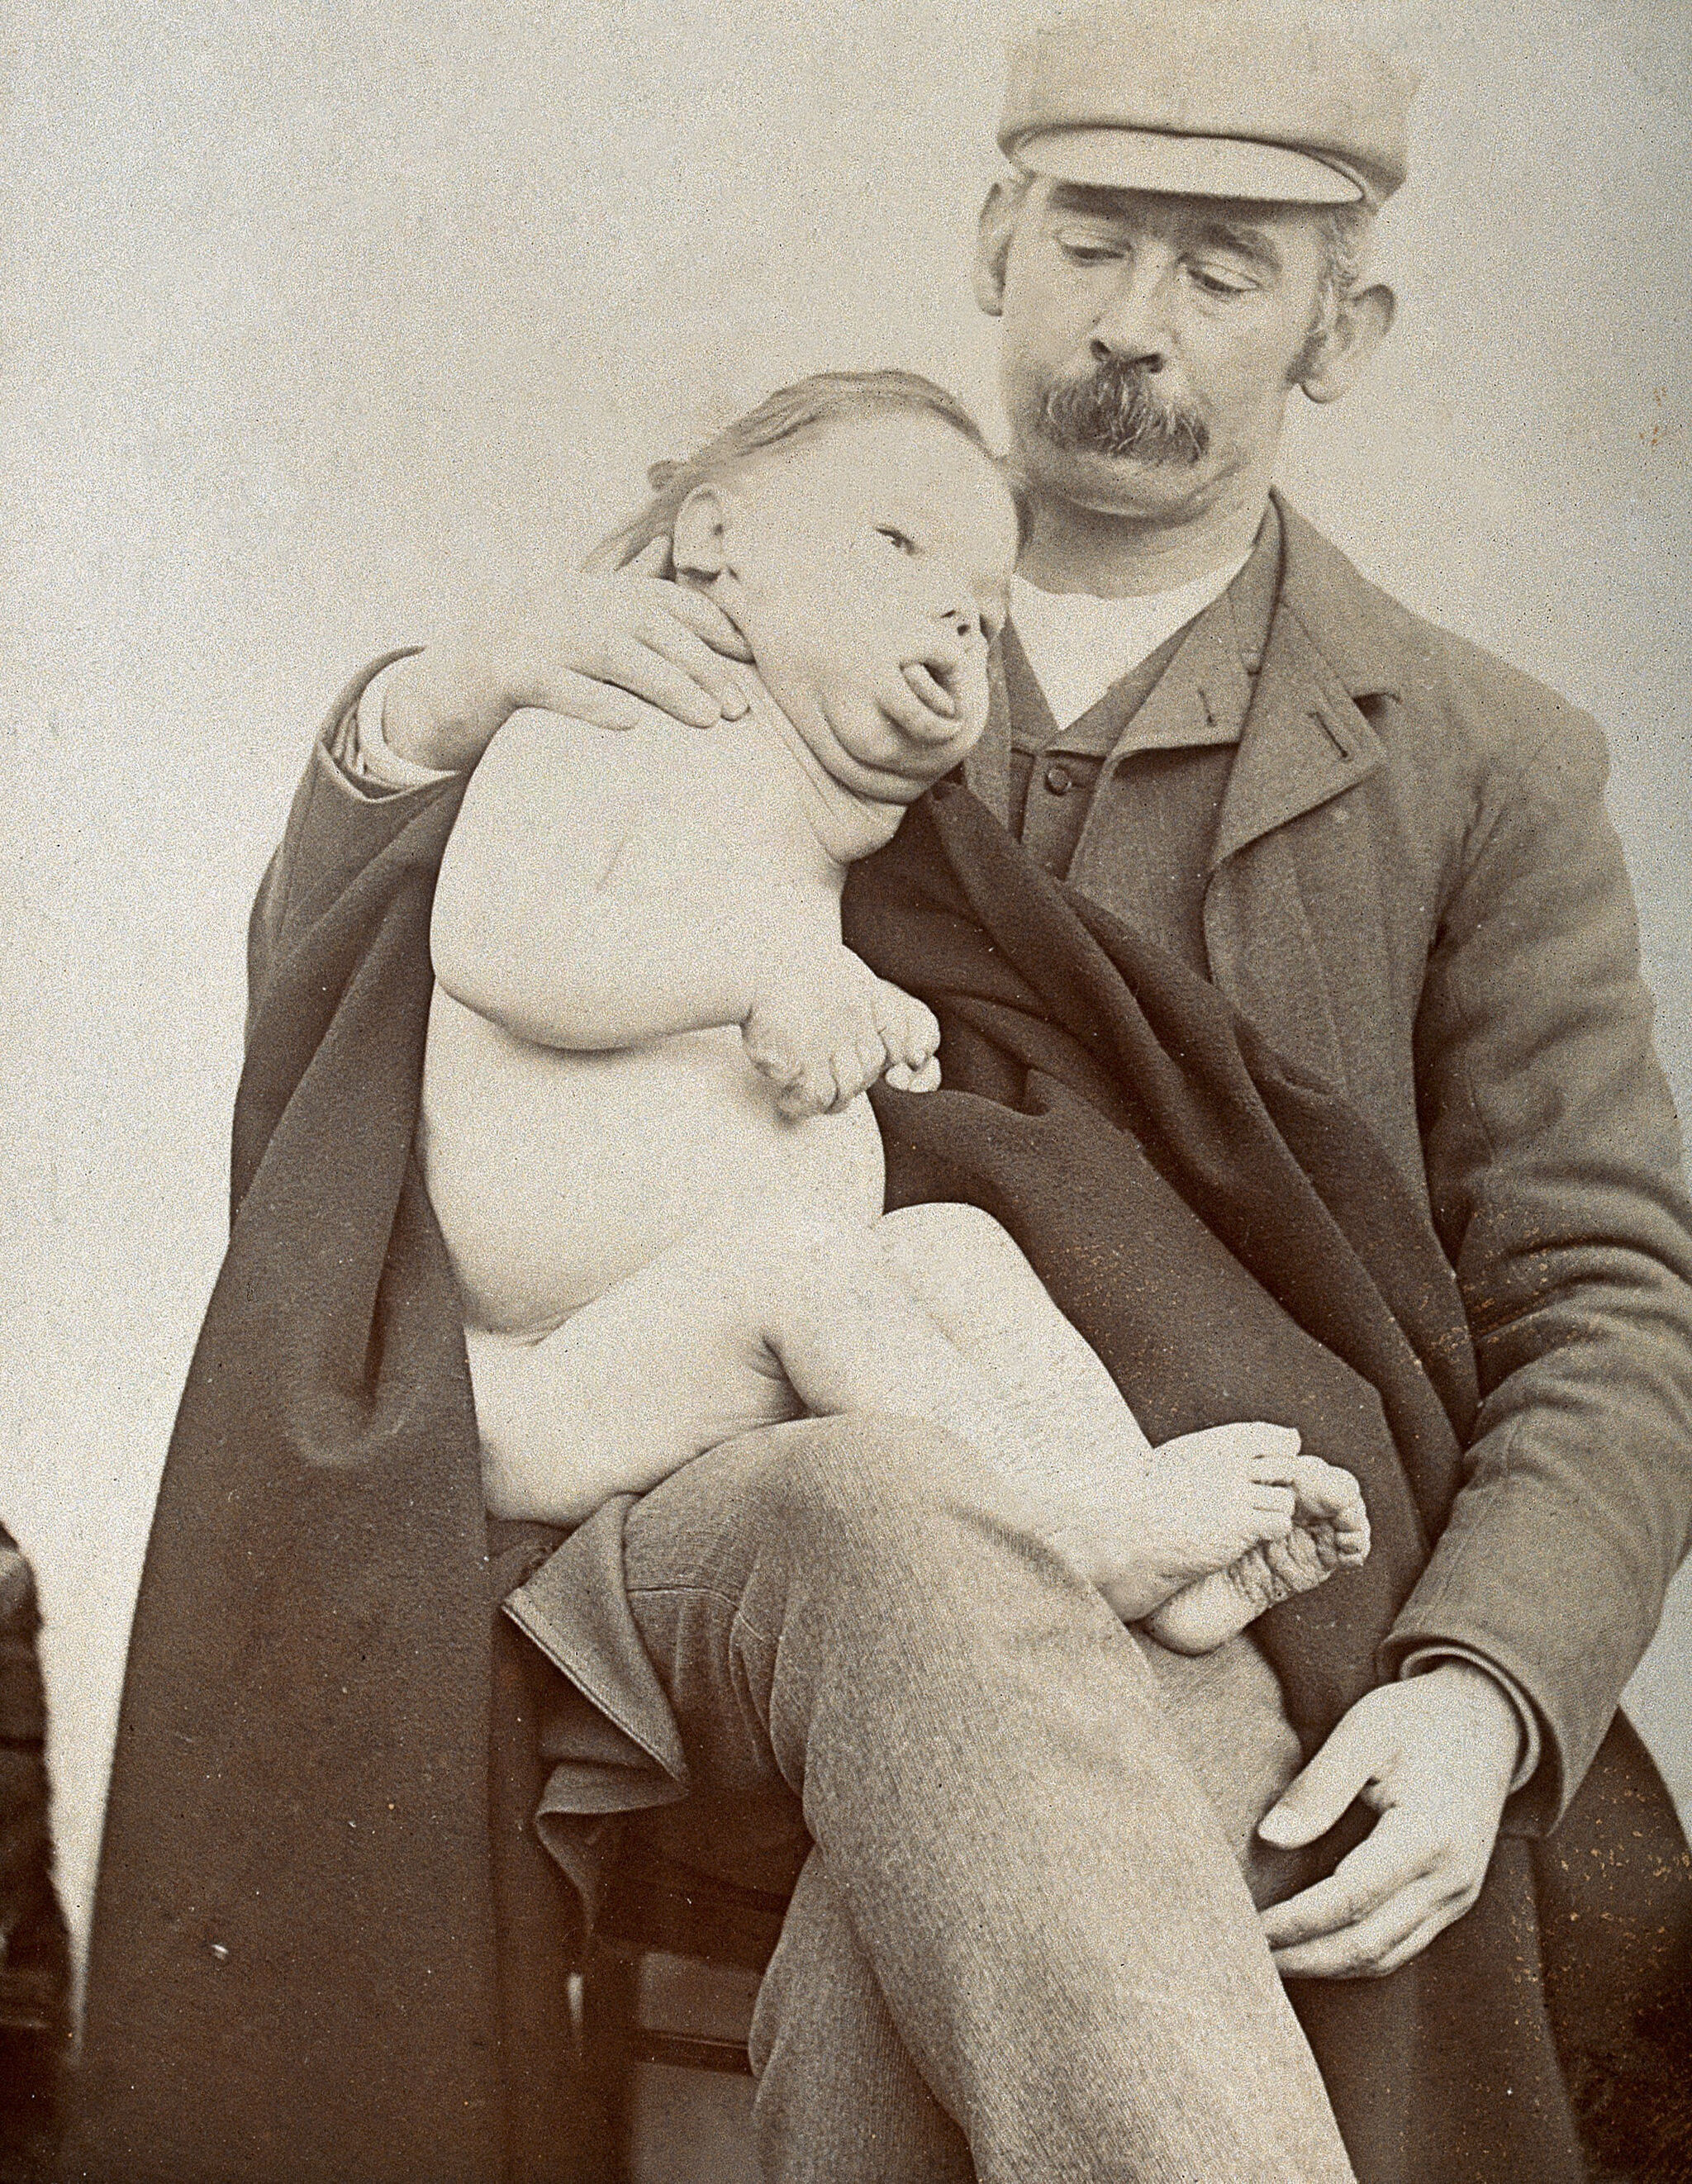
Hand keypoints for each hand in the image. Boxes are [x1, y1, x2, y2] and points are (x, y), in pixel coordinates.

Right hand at [381, 540, 755, 769]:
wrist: (444, 684)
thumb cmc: (527, 658)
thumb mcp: (576, 619)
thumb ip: (622, 588)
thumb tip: (665, 547)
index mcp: (591, 591)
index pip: (662, 598)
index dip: (709, 621)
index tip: (749, 653)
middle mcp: (568, 602)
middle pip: (648, 626)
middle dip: (700, 665)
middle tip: (738, 708)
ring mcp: (536, 634)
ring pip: (612, 653)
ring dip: (666, 685)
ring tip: (706, 720)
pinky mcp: (506, 672)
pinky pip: (556, 686)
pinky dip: (593, 702)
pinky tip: (630, 725)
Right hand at [743, 947, 939, 1117]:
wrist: (752, 973)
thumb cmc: (782, 966)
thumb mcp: (833, 965)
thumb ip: (850, 989)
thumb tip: (860, 1017)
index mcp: (865, 995)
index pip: (897, 1037)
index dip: (887, 1056)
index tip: (867, 1063)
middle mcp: (856, 1020)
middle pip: (871, 1067)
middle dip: (853, 1081)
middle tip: (826, 1081)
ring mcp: (833, 1043)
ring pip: (850, 1088)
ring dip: (830, 1098)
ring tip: (806, 1095)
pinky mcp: (807, 1062)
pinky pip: (817, 1098)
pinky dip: (802, 1106)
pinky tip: (785, 1099)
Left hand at [1256, 1660, 1521, 1978]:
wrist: (1489, 1719)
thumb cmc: (1418, 1719)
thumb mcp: (1365, 1731)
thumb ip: (1319, 1787)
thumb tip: (1270, 1838)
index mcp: (1428, 1836)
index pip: (1350, 1899)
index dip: (1296, 1921)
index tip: (1246, 1926)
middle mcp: (1450, 1879)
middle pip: (1368, 1943)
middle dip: (1305, 1957)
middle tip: (1248, 1956)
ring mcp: (1458, 1895)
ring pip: (1388, 1955)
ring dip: (1329, 1966)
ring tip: (1273, 1961)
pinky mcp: (1456, 1899)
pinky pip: (1404, 1945)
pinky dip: (1358, 1956)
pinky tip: (1318, 1949)